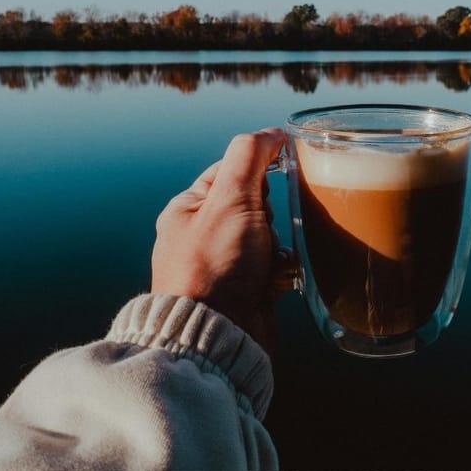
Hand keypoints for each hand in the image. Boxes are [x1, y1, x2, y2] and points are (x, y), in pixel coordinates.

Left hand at [151, 128, 293, 354]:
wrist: (216, 338)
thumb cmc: (214, 267)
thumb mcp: (230, 198)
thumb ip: (250, 156)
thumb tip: (272, 132)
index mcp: (188, 209)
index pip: (232, 170)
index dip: (258, 171)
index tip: (277, 176)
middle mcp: (202, 236)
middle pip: (256, 204)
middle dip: (270, 216)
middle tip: (262, 231)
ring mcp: (224, 265)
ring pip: (270, 236)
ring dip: (278, 246)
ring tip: (269, 261)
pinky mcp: (245, 291)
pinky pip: (275, 268)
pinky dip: (281, 272)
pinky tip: (276, 280)